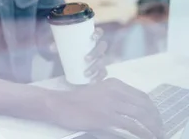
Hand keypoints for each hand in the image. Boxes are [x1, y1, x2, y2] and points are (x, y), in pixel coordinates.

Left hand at [48, 27, 108, 82]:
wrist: (69, 63)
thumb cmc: (68, 49)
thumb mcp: (62, 46)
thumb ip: (57, 45)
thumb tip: (51, 47)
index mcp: (91, 38)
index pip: (99, 32)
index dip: (98, 33)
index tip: (92, 37)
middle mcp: (98, 47)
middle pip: (102, 47)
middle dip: (96, 53)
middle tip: (86, 59)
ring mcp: (100, 58)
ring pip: (103, 61)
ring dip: (96, 67)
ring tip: (86, 73)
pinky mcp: (100, 69)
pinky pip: (103, 73)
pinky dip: (99, 77)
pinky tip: (92, 81)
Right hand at [48, 78, 163, 138]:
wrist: (58, 104)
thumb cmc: (76, 100)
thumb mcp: (98, 92)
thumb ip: (115, 98)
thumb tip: (131, 111)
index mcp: (114, 84)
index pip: (142, 97)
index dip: (153, 111)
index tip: (156, 121)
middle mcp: (115, 91)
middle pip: (145, 107)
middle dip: (156, 121)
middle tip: (158, 131)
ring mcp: (111, 104)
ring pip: (141, 117)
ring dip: (152, 129)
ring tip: (155, 136)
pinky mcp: (106, 117)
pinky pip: (131, 126)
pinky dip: (142, 134)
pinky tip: (145, 138)